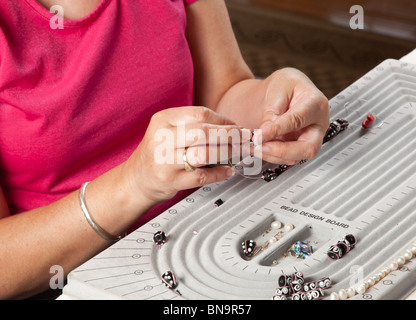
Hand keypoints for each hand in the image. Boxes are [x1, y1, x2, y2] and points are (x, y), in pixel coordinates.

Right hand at [123, 107, 243, 202]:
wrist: (135, 179)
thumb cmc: (157, 153)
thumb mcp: (167, 130)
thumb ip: (192, 126)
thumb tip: (229, 127)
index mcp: (163, 120)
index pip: (199, 114)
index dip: (222, 120)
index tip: (235, 126)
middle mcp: (162, 139)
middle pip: (203, 132)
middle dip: (229, 135)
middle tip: (243, 138)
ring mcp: (165, 161)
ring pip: (204, 154)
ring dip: (227, 153)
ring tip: (238, 152)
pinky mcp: (171, 180)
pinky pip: (201, 176)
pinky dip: (219, 173)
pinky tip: (227, 170)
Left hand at [253, 68, 329, 164]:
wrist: (284, 92)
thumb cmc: (285, 85)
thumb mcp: (277, 89)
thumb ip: (272, 112)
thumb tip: (265, 133)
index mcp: (316, 103)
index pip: (297, 120)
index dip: (277, 130)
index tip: (258, 136)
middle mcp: (318, 124)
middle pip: (308, 148)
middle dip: (282, 151)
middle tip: (260, 147)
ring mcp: (311, 138)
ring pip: (297, 157)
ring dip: (272, 155)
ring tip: (253, 146)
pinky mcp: (300, 147)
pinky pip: (287, 158)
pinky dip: (271, 156)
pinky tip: (257, 148)